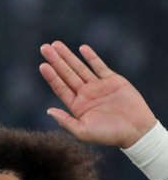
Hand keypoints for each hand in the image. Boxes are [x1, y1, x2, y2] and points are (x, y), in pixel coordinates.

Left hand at [39, 41, 155, 147]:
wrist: (137, 130)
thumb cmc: (109, 135)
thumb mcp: (83, 132)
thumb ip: (65, 121)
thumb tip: (48, 111)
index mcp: (76, 106)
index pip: (60, 87)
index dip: (51, 76)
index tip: (42, 65)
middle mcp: (85, 94)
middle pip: (66, 74)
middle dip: (55, 60)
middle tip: (44, 47)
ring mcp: (98, 86)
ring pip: (80, 67)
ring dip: (68, 56)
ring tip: (56, 44)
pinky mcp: (113, 81)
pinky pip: (99, 66)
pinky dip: (91, 57)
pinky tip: (82, 48)